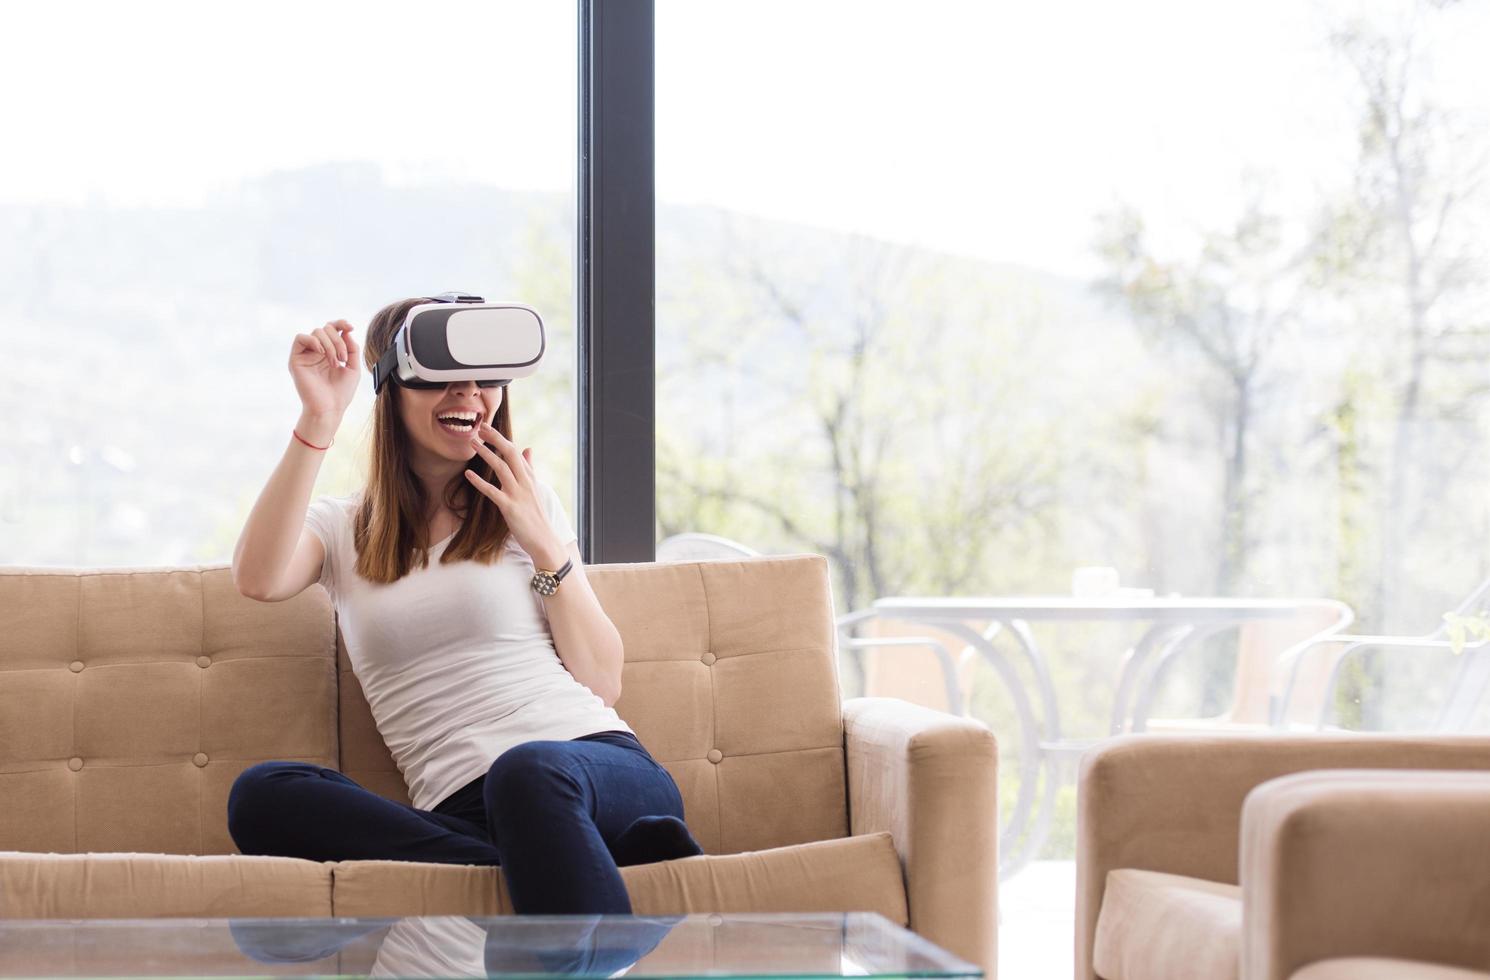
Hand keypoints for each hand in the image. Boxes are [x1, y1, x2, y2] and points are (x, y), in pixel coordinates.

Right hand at [289, 320, 359, 420]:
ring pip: (316, 332)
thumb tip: (346, 331)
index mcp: (330, 352)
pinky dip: (314, 341)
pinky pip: (300, 338)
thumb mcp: (354, 368)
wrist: (329, 409)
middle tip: (343, 359)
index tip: (351, 327)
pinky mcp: (296, 360)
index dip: (341, 324)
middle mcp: (317, 351)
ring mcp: (306, 355)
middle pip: (326, 329)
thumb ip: (352, 348)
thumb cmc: (341, 393)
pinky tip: (321, 353)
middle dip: (338, 341)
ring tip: (335, 362)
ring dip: (330, 344)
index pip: (333, 329)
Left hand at [464, 422, 564, 566]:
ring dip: (486, 454)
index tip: (487, 427)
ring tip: (472, 443)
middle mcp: (525, 482)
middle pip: (510, 453)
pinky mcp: (510, 508)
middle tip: (480, 426)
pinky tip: (468, 474)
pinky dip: (479, 482)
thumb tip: (528, 448)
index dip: (500, 438)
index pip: (515, 451)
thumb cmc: (536, 515)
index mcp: (529, 477)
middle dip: (495, 438)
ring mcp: (518, 494)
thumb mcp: (535, 488)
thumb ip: (529, 468)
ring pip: (501, 468)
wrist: (544, 540)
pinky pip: (492, 492)